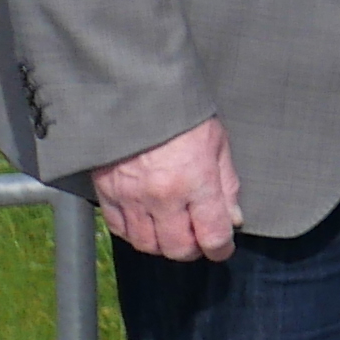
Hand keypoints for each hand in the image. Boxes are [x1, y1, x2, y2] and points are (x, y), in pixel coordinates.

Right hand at [94, 118, 241, 261]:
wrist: (133, 89)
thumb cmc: (180, 111)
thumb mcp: (216, 142)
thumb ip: (226, 185)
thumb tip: (233, 219)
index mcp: (195, 181)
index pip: (212, 235)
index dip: (221, 248)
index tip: (222, 247)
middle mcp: (162, 196)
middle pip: (178, 248)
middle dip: (193, 249)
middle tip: (198, 239)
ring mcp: (131, 197)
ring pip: (147, 245)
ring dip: (163, 244)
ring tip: (172, 230)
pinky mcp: (107, 191)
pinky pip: (120, 229)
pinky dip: (135, 233)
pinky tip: (146, 222)